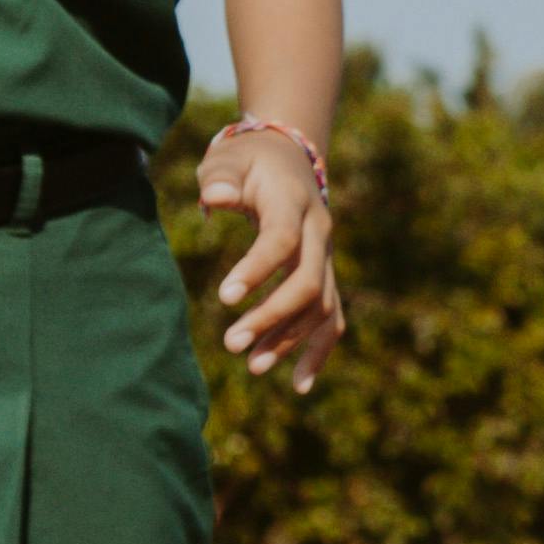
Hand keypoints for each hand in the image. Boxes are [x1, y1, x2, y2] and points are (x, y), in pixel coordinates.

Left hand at [197, 127, 340, 388]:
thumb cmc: (248, 162)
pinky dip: (318, 352)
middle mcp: (318, 232)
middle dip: (271, 317)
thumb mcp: (229, 159)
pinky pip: (330, 318)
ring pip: (319, 305)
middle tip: (231, 344)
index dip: (256, 270)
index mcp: (294, 202)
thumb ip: (221, 177)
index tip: (224, 297)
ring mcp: (325, 256)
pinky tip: (298, 385)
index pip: (281, 241)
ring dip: (288, 339)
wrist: (288, 159)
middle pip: (307, 282)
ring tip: (250, 365)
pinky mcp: (324, 275)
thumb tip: (213, 198)